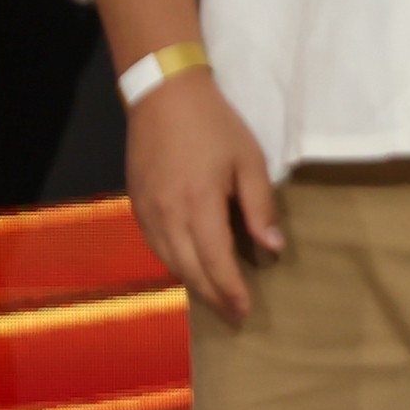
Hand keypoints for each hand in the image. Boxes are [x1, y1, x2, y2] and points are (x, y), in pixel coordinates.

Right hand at [125, 71, 283, 322]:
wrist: (163, 95)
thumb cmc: (214, 124)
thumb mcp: (248, 159)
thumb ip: (259, 206)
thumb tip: (272, 247)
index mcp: (199, 205)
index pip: (216, 262)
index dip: (231, 291)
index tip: (246, 311)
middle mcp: (168, 217)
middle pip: (190, 271)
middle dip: (213, 297)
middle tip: (234, 314)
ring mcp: (147, 213)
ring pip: (170, 263)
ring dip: (193, 284)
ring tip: (216, 297)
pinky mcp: (136, 206)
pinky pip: (156, 248)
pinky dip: (174, 264)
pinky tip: (190, 267)